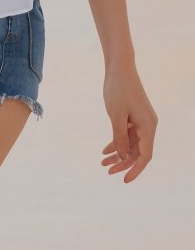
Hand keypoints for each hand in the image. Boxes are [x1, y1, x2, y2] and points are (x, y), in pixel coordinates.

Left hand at [101, 62, 157, 182]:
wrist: (118, 69)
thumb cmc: (118, 90)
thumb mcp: (116, 117)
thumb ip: (120, 138)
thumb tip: (122, 158)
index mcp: (148, 126)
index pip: (145, 155)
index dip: (135, 169)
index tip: (124, 180)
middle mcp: (148, 125)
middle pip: (137, 151)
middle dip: (123, 162)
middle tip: (107, 171)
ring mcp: (141, 121)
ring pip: (131, 144)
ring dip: (118, 153)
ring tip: (102, 162)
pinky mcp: (133, 117)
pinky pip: (127, 135)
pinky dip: (117, 142)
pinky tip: (105, 150)